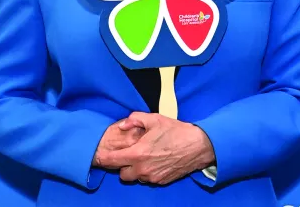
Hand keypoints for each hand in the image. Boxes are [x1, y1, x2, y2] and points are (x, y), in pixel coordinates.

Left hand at [97, 112, 215, 185]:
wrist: (198, 146)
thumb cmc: (176, 131)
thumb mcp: (154, 119)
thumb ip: (134, 119)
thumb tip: (122, 124)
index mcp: (137, 154)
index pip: (111, 161)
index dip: (103, 159)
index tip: (100, 156)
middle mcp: (142, 169)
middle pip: (121, 174)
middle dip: (122, 166)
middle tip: (129, 154)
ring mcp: (152, 177)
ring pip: (135, 178)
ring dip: (135, 170)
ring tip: (144, 157)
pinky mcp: (161, 181)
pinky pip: (148, 179)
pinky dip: (148, 172)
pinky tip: (155, 161)